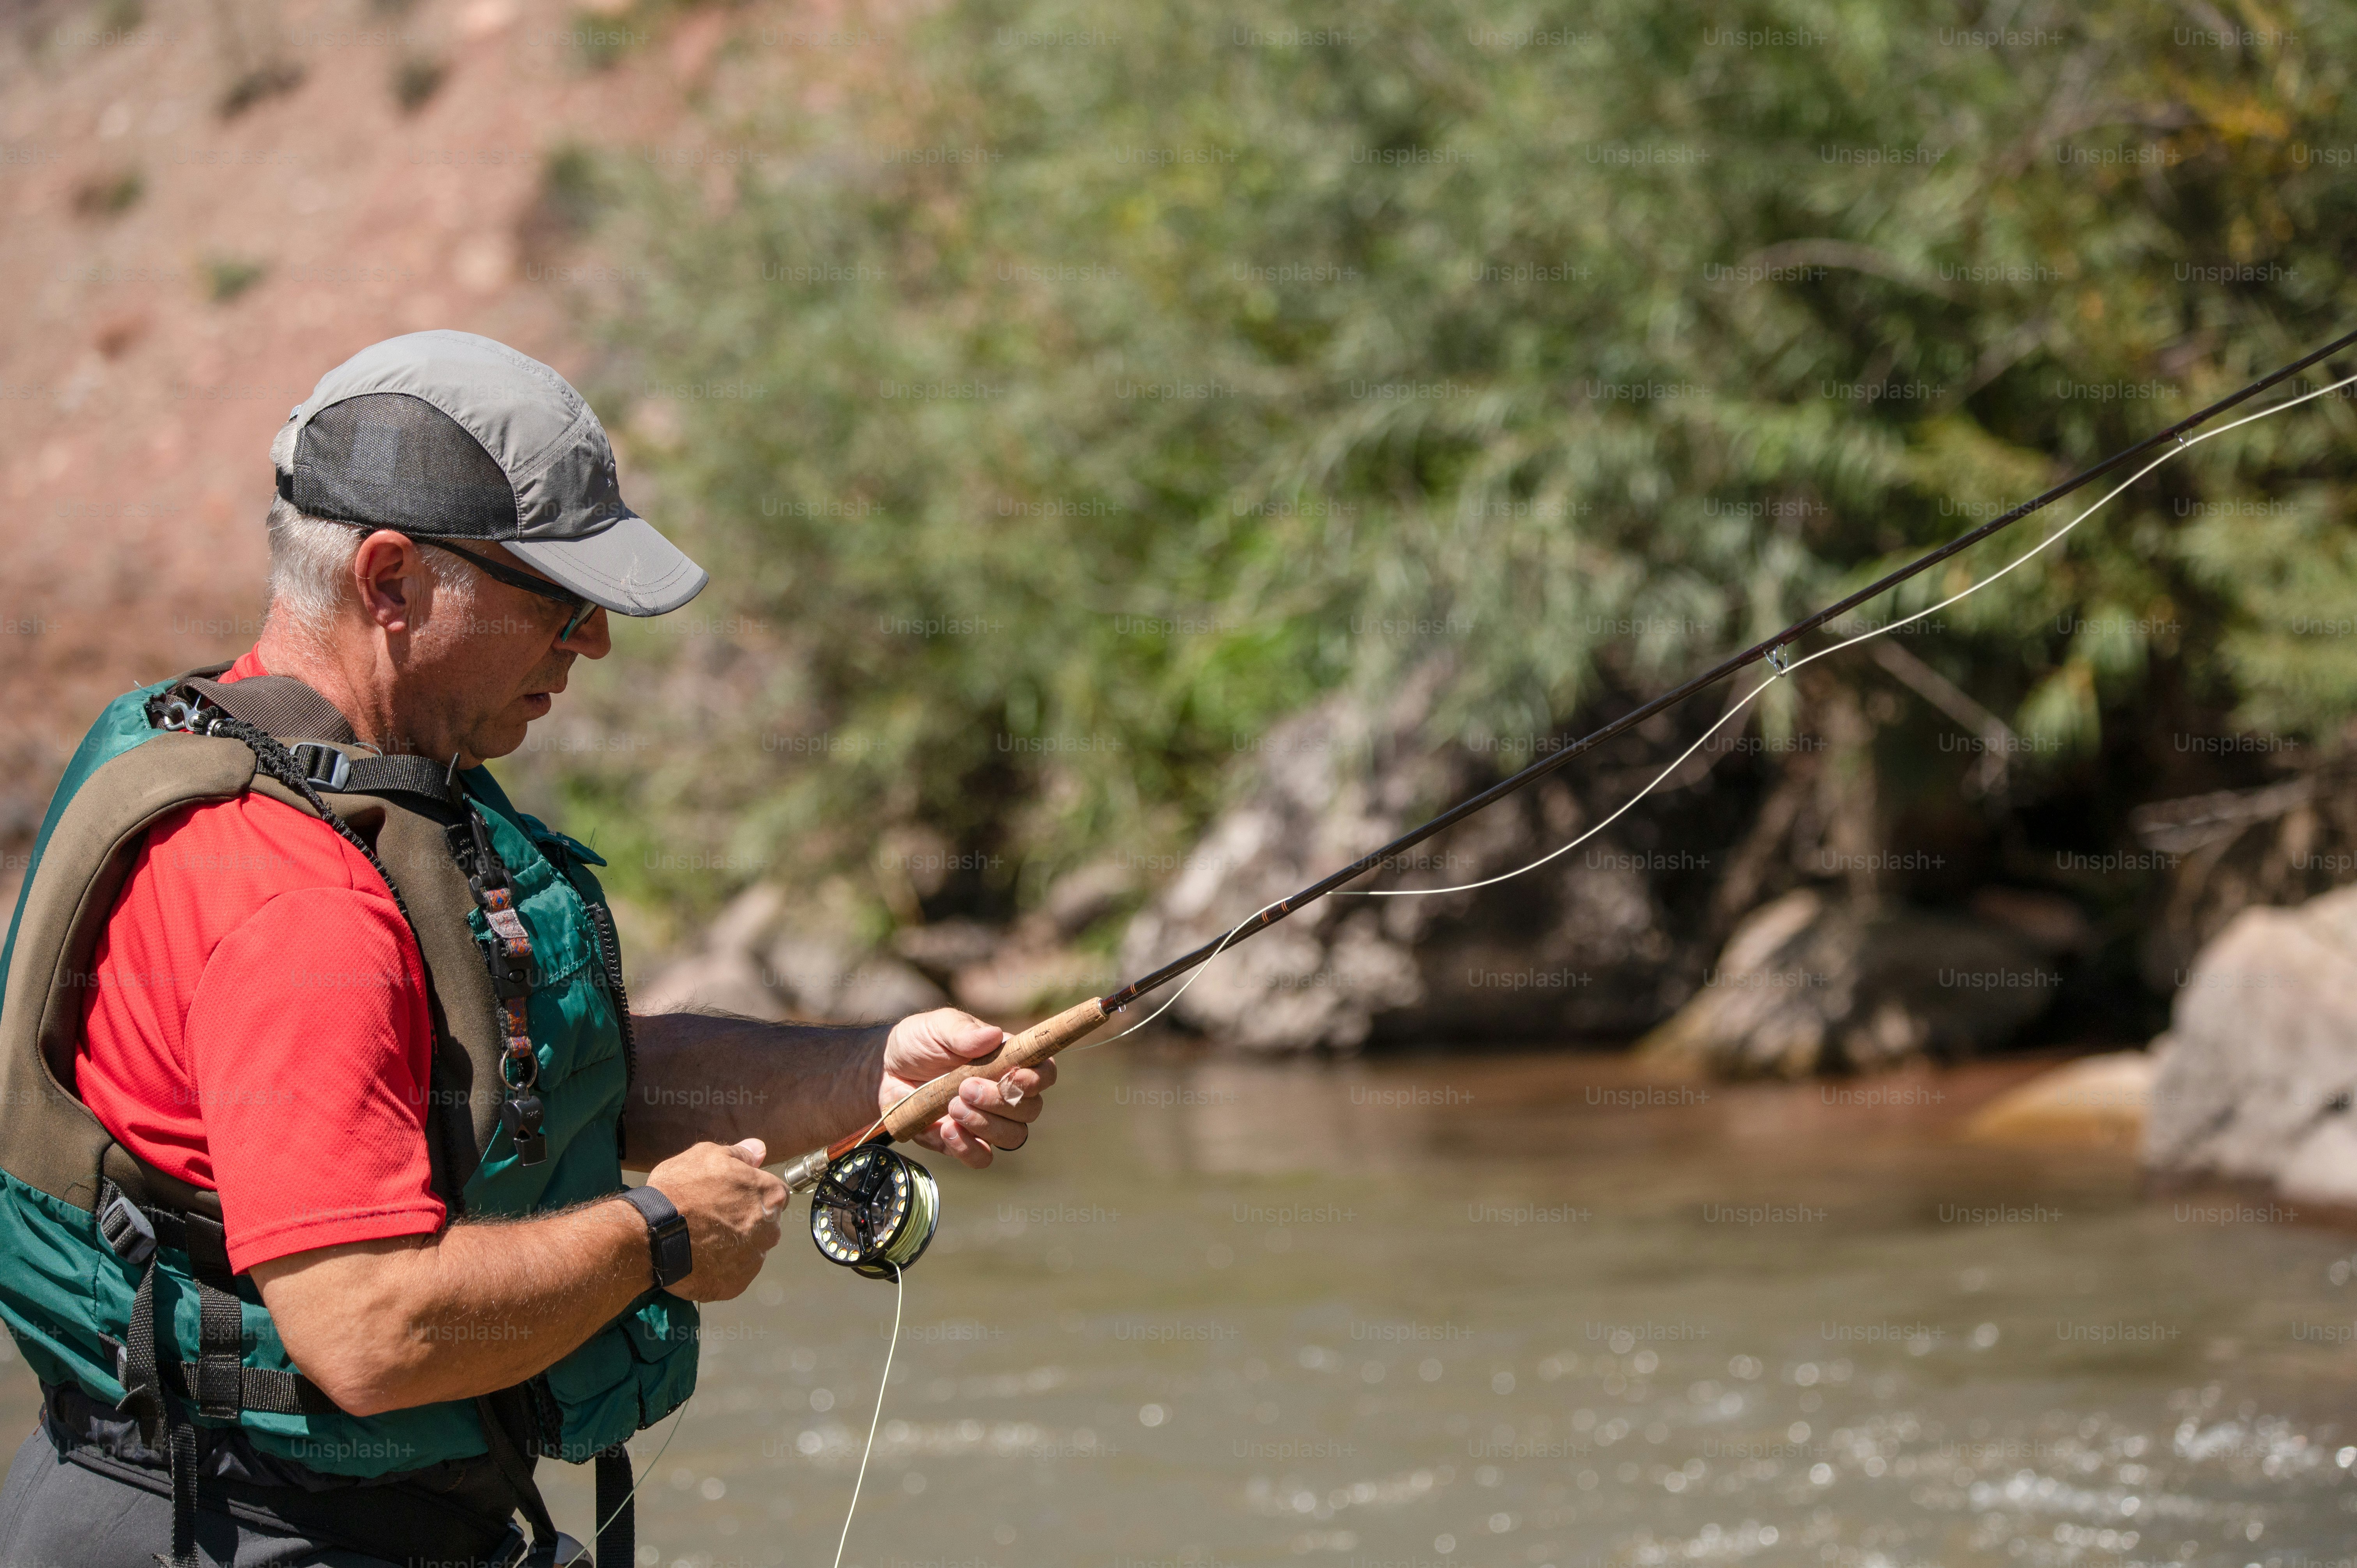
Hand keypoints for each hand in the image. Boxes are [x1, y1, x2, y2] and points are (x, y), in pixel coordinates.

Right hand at [643, 1138, 786, 1301]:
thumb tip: (759, 1150)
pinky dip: (721, 1268)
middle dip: (745, 1220)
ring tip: (703, 1238)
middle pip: (765, 1224)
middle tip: (712, 1216)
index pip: (774, 1194)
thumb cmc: (679, 1190)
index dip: (751, 1193)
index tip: (731, 1195)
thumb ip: (741, 1153)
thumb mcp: (708, 1155)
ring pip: (750, 1250)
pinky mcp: (735, 1285)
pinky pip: (733, 1274)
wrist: (651, 1233)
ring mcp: (754, 1260)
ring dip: (734, 1245)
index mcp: (771, 1196)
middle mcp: (771, 1230)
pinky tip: (701, 1257)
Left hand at [880, 1007, 1055, 1168]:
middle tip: (965, 1087)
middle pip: (1030, 1109)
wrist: (884, 1070)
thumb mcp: (937, 1027)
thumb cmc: (918, 1042)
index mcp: (1008, 1060)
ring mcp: (986, 1120)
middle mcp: (1004, 1093)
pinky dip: (967, 1148)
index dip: (1037, 1079)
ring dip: (986, 1124)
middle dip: (1001, 1101)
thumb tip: (992, 1036)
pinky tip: (945, 1129)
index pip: (1043, 1073)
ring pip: (1012, 1136)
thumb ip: (962, 1032)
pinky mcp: (962, 1142)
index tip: (1014, 1077)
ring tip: (952, 1106)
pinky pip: (981, 1158)